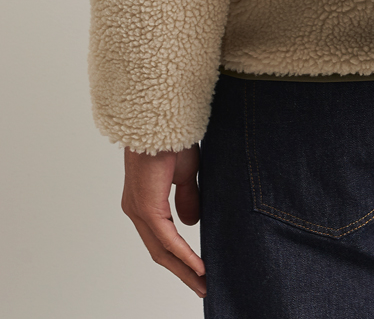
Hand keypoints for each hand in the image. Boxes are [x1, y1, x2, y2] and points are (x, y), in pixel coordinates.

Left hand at [122, 145, 205, 296]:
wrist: (161, 120)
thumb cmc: (171, 140)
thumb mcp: (184, 174)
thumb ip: (187, 199)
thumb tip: (190, 225)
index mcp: (144, 203)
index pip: (161, 239)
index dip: (180, 258)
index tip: (199, 272)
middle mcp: (136, 210)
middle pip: (159, 252)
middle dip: (182, 272)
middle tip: (203, 287)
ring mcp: (139, 210)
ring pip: (161, 249)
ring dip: (184, 268)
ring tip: (203, 282)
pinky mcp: (146, 207)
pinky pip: (166, 238)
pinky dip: (183, 254)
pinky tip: (199, 265)